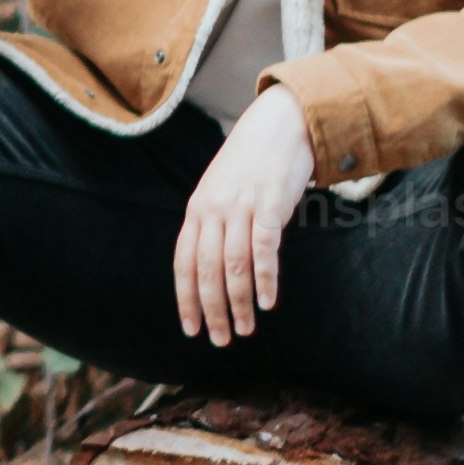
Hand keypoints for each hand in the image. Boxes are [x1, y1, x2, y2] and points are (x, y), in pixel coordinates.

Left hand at [175, 86, 319, 345]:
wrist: (279, 124)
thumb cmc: (251, 164)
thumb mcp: (220, 191)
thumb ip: (212, 224)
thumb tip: (209, 267)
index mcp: (197, 210)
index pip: (183, 263)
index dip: (185, 299)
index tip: (191, 329)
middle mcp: (213, 209)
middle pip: (206, 270)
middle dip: (212, 310)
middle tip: (220, 340)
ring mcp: (240, 206)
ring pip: (234, 265)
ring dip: (239, 302)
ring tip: (244, 329)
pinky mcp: (269, 204)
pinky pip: (264, 249)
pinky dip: (265, 279)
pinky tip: (267, 302)